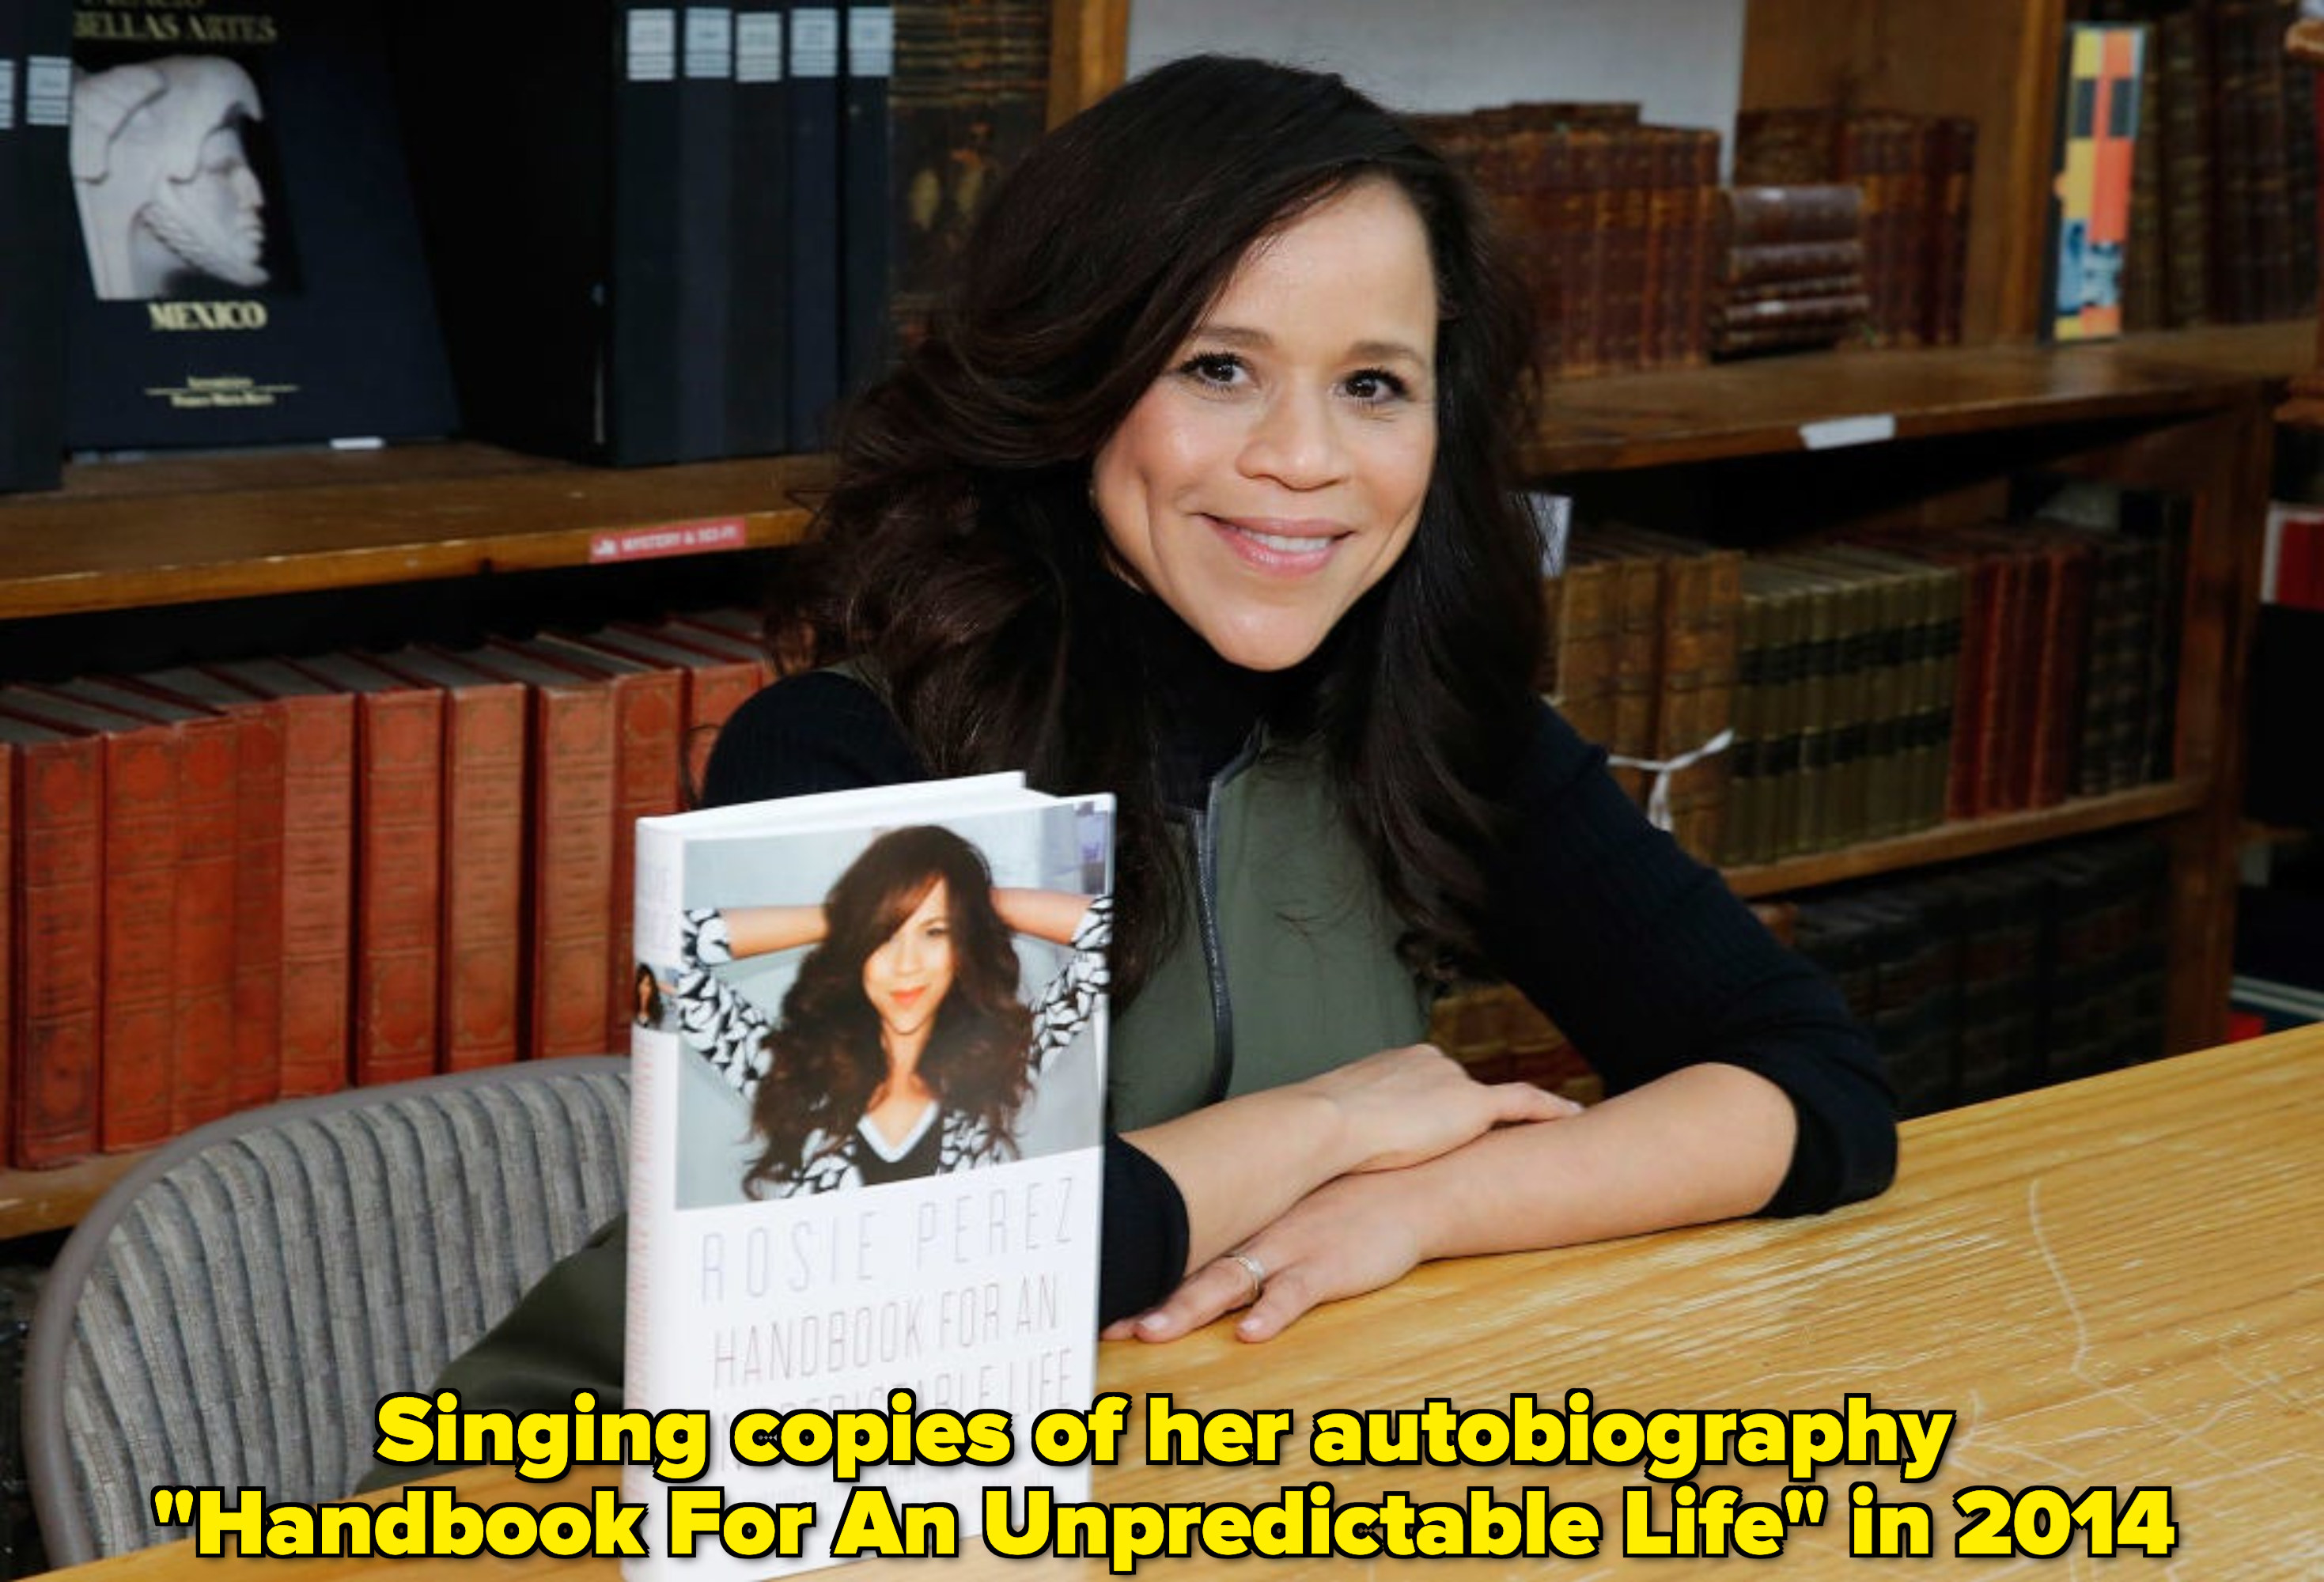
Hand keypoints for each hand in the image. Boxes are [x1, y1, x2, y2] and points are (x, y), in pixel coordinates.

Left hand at [1103, 1169, 1428, 1343]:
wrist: (1408, 1189)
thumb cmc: (1343, 1208)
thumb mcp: (1284, 1214)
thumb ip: (1243, 1233)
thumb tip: (1197, 1250)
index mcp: (1242, 1228)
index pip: (1181, 1251)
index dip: (1138, 1274)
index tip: (1093, 1291)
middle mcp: (1254, 1239)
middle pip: (1189, 1271)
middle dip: (1146, 1299)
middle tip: (1103, 1322)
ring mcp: (1288, 1252)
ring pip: (1228, 1283)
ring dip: (1188, 1306)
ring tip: (1152, 1330)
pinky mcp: (1326, 1269)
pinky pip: (1293, 1295)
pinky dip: (1270, 1314)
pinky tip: (1249, 1333)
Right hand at [1304, 1043, 1577, 1176]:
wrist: (1327, 1124)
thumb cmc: (1320, 1133)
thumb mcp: (1334, 1126)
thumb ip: (1350, 1132)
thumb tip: (1336, 1160)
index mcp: (1395, 1062)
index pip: (1426, 1087)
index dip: (1433, 1111)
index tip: (1435, 1130)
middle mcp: (1429, 1061)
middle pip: (1458, 1096)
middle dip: (1461, 1121)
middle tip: (1462, 1151)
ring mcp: (1453, 1080)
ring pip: (1489, 1108)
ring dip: (1500, 1127)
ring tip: (1516, 1145)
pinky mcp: (1473, 1105)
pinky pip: (1525, 1103)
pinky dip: (1550, 1109)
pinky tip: (1574, 1116)